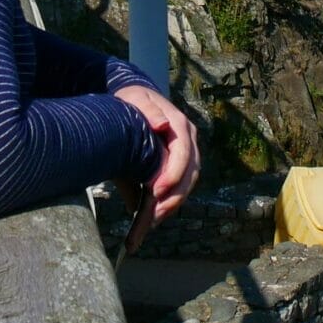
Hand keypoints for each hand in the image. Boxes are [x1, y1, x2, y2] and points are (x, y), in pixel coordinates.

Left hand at [112, 83, 199, 250]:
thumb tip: (162, 124)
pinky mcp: (174, 167)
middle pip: (189, 175)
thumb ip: (148, 110)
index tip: (157, 191)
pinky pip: (175, 188)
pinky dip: (164, 205)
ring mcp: (184, 155)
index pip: (184, 153)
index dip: (174, 174)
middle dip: (173, 198)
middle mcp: (187, 142)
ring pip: (185, 185)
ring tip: (149, 224)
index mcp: (180, 126)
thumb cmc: (133, 100)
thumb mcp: (136, 99)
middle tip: (154, 216)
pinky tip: (147, 221)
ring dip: (170, 205)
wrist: (133, 99)